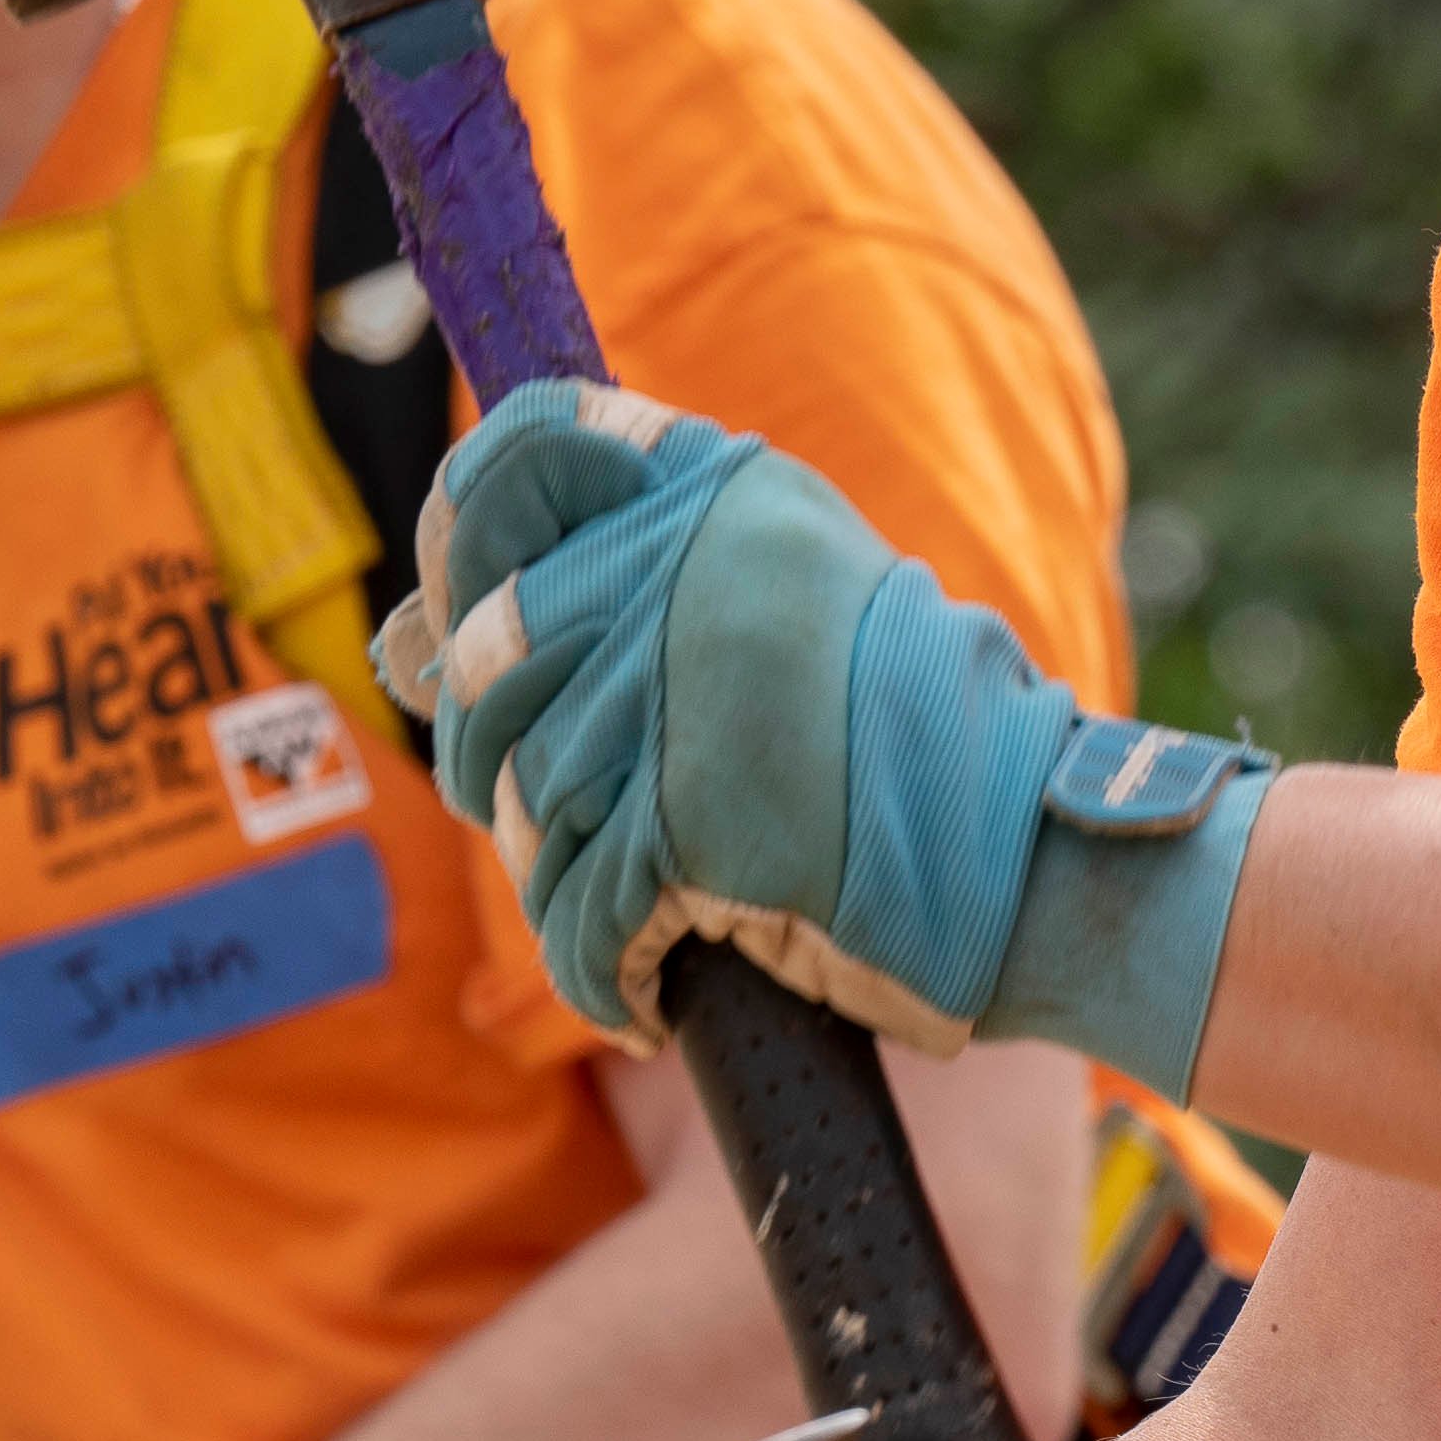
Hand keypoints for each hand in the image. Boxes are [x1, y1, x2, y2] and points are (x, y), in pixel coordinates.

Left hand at [402, 377, 1274, 1084]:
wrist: (1030, 851)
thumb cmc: (905, 737)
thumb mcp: (786, 591)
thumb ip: (625, 585)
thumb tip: (409, 644)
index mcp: (718, 495)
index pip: (526, 451)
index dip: (463, 526)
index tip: (460, 600)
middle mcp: (686, 571)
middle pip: (488, 659)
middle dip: (506, 759)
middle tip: (588, 811)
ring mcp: (678, 697)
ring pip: (524, 795)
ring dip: (565, 873)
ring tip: (639, 903)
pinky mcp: (682, 826)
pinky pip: (575, 913)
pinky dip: (600, 972)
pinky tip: (642, 990)